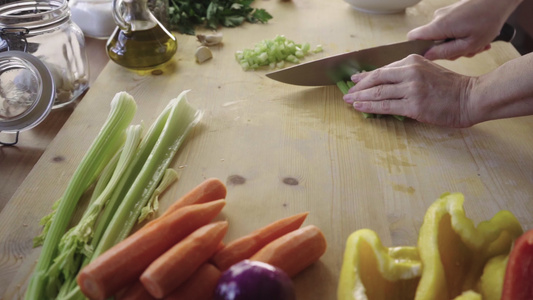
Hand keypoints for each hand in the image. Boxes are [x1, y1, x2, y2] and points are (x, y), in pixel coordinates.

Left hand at [343, 55, 475, 127]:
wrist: (470, 98)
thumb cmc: (450, 88)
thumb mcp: (427, 71)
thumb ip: (407, 74)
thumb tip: (384, 82)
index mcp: (412, 61)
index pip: (383, 69)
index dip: (366, 76)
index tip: (355, 80)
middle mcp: (410, 72)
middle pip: (377, 79)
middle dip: (359, 87)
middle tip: (347, 93)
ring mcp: (411, 89)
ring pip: (379, 93)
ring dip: (361, 97)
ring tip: (349, 101)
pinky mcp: (413, 105)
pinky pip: (386, 106)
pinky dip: (370, 107)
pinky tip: (360, 107)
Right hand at [407, 0, 520, 59]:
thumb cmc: (488, 20)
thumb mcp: (468, 44)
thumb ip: (445, 53)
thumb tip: (427, 56)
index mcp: (438, 26)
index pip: (413, 38)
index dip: (417, 49)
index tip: (431, 56)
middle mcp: (438, 18)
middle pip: (432, 42)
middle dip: (449, 50)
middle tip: (467, 50)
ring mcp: (444, 14)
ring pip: (444, 37)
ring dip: (460, 44)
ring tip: (477, 43)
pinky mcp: (451, 13)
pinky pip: (451, 29)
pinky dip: (463, 36)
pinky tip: (477, 36)